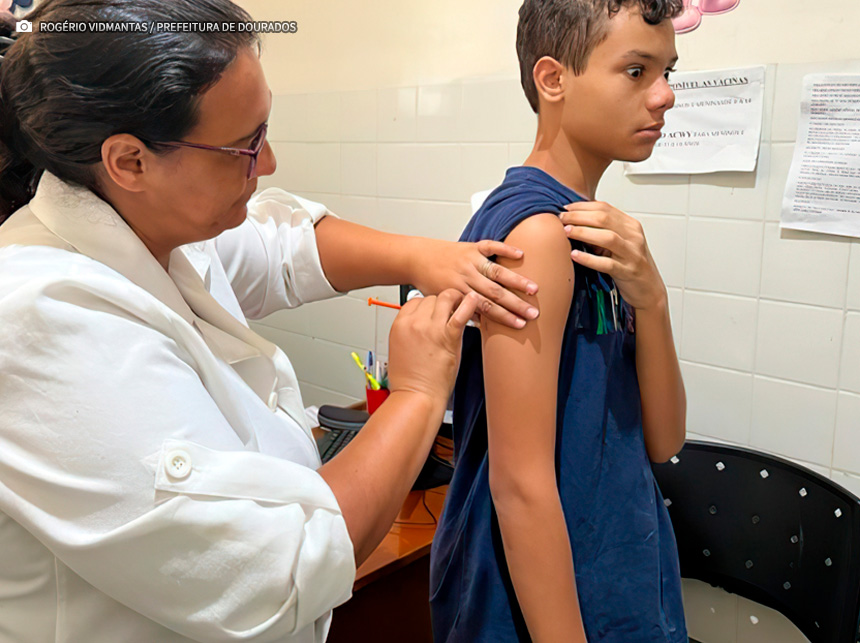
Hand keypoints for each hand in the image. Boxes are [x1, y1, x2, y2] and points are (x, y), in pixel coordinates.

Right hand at [387, 290, 478, 403]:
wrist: (416, 396)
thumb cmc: (409, 380)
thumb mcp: (402, 349)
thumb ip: (413, 332)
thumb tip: (425, 323)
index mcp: (399, 325)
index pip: (415, 301)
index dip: (427, 304)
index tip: (434, 310)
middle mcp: (414, 323)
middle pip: (430, 298)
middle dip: (440, 303)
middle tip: (449, 311)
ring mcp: (430, 329)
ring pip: (445, 298)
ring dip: (454, 300)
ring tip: (460, 306)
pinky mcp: (447, 336)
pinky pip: (461, 313)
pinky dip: (470, 304)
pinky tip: (474, 300)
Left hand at [409, 239, 539, 328]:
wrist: (416, 258)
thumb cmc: (429, 281)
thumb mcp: (442, 301)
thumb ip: (461, 311)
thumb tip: (483, 324)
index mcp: (459, 292)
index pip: (486, 307)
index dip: (504, 317)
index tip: (520, 325)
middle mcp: (466, 276)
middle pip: (495, 293)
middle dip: (516, 304)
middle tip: (534, 313)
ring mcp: (469, 260)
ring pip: (497, 272)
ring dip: (517, 280)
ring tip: (534, 289)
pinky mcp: (471, 247)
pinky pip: (490, 246)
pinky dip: (505, 249)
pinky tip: (520, 254)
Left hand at [559, 201, 666, 310]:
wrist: (648, 289)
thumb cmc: (629, 265)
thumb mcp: (618, 243)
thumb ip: (601, 231)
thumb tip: (573, 222)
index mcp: (631, 226)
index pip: (605, 208)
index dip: (582, 206)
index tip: (566, 208)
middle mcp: (633, 237)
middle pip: (604, 219)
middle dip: (579, 216)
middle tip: (562, 219)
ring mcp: (632, 254)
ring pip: (607, 237)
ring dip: (583, 232)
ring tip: (566, 232)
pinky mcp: (627, 271)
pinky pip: (607, 263)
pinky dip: (589, 259)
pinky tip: (574, 255)